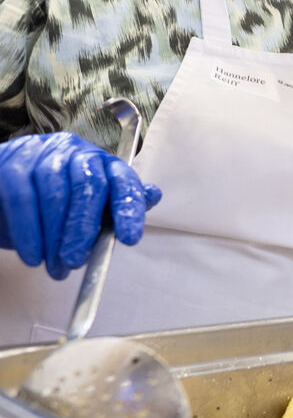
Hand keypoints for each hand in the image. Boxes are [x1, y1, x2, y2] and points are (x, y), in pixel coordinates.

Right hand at [0, 133, 161, 279]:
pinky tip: (33, 255)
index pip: (122, 181)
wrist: (4, 192)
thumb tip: (152, 196)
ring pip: (53, 193)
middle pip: (88, 185)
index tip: (129, 238)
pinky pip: (21, 198)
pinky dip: (28, 232)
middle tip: (75, 261)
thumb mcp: (88, 206)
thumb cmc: (54, 202)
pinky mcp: (11, 164)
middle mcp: (75, 151)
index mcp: (102, 162)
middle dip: (83, 228)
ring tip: (54, 266)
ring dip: (53, 236)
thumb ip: (115, 205)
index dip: (129, 209)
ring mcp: (41, 154)